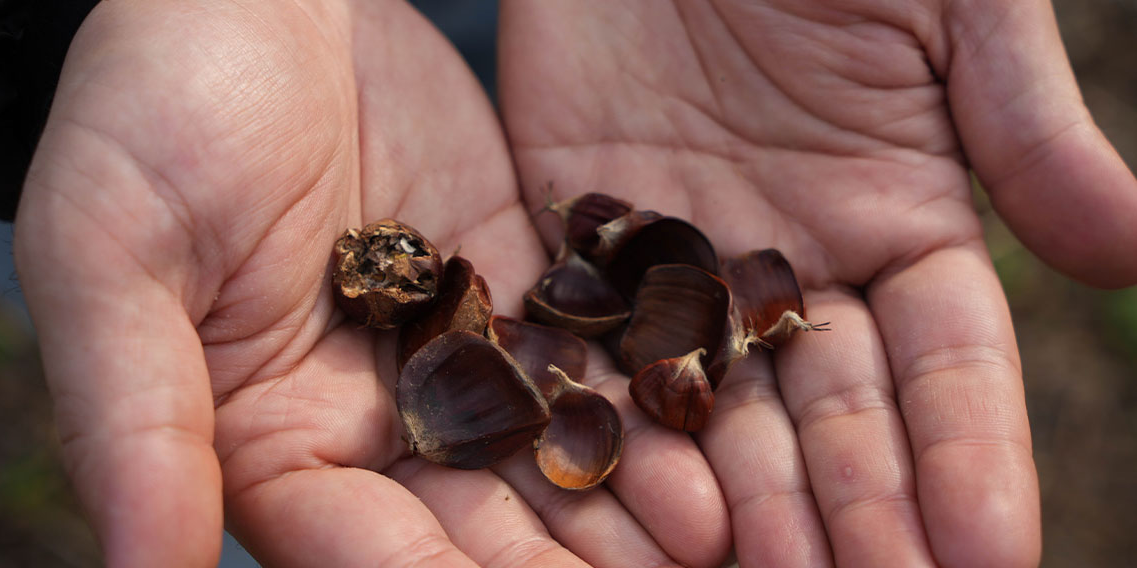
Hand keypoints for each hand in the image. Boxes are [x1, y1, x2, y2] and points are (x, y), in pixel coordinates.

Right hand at [14, 1, 731, 565]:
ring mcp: (450, 353)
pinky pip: (579, 354)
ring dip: (621, 497)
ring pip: (543, 450)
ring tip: (706, 532)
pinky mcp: (511, 285)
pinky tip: (702, 428)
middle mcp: (365, 417)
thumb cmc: (150, 106)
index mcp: (264, 438)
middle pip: (472, 525)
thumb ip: (135, 422)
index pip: (360, 549)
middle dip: (559, 563)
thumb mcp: (111, 253)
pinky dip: (636, 395)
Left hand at [499, 1, 1136, 566]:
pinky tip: (638, 504)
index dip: (973, 458)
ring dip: (748, 502)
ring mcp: (688, 267)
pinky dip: (618, 424)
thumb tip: (1133, 254)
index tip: (992, 554)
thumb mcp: (955, 11)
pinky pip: (604, 347)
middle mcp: (798, 269)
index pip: (950, 367)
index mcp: (904, 222)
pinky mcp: (589, 244)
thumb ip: (1027, 128)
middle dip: (860, 509)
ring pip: (722, 408)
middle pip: (837, 414)